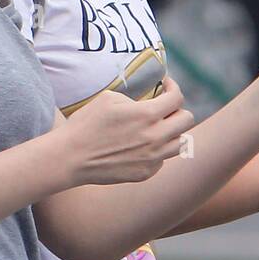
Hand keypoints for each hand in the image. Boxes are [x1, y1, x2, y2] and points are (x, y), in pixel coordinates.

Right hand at [58, 76, 194, 185]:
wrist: (70, 157)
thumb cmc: (87, 123)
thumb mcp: (110, 98)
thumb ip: (136, 98)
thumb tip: (149, 101)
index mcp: (147, 115)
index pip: (177, 98)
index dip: (173, 88)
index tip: (165, 86)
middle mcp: (155, 138)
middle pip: (187, 120)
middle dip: (177, 109)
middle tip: (163, 107)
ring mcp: (152, 159)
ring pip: (181, 143)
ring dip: (173, 132)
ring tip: (158, 128)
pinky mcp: (144, 174)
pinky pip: (162, 160)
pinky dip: (158, 151)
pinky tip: (142, 146)